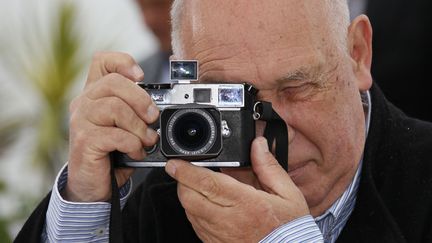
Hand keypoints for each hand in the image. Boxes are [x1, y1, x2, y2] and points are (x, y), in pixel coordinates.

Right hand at [64, 52, 158, 201]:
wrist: (91, 185)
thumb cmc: (111, 153)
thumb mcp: (125, 127)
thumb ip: (135, 112)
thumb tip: (161, 110)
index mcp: (95, 94)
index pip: (101, 61)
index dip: (123, 62)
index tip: (141, 77)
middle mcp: (84, 102)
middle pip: (114, 82)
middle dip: (141, 100)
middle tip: (153, 117)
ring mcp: (81, 120)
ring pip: (116, 108)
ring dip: (140, 127)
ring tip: (147, 140)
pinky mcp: (84, 140)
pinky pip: (116, 135)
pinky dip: (133, 144)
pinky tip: (136, 152)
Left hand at [165, 137, 308, 241]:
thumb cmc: (289, 228)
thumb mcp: (287, 193)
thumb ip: (269, 167)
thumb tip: (258, 145)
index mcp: (246, 204)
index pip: (208, 184)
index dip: (186, 171)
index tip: (175, 163)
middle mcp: (228, 221)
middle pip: (189, 198)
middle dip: (182, 181)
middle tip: (185, 171)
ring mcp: (218, 235)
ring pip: (189, 212)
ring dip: (187, 196)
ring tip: (199, 185)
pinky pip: (195, 225)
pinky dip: (194, 211)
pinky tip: (206, 204)